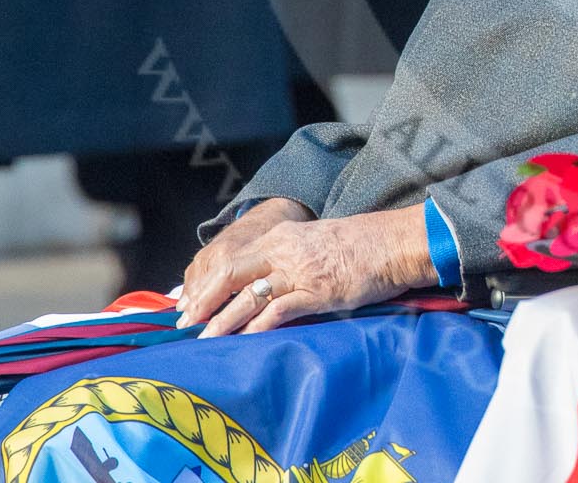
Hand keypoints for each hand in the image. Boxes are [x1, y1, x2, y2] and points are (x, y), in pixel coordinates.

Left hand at [181, 204, 434, 336]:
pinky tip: (244, 340)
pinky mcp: (317, 292)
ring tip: (204, 340)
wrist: (392, 243)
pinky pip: (279, 311)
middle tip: (185, 325)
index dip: (206, 283)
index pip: (231, 259)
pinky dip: (258, 327)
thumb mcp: (314, 243)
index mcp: (280, 237)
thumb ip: (287, 258)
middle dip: (204, 302)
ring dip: (223, 321)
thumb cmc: (357, 246)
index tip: (189, 304)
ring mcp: (300, 272)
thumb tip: (264, 283)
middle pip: (231, 275)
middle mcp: (284, 251)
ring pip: (249, 296)